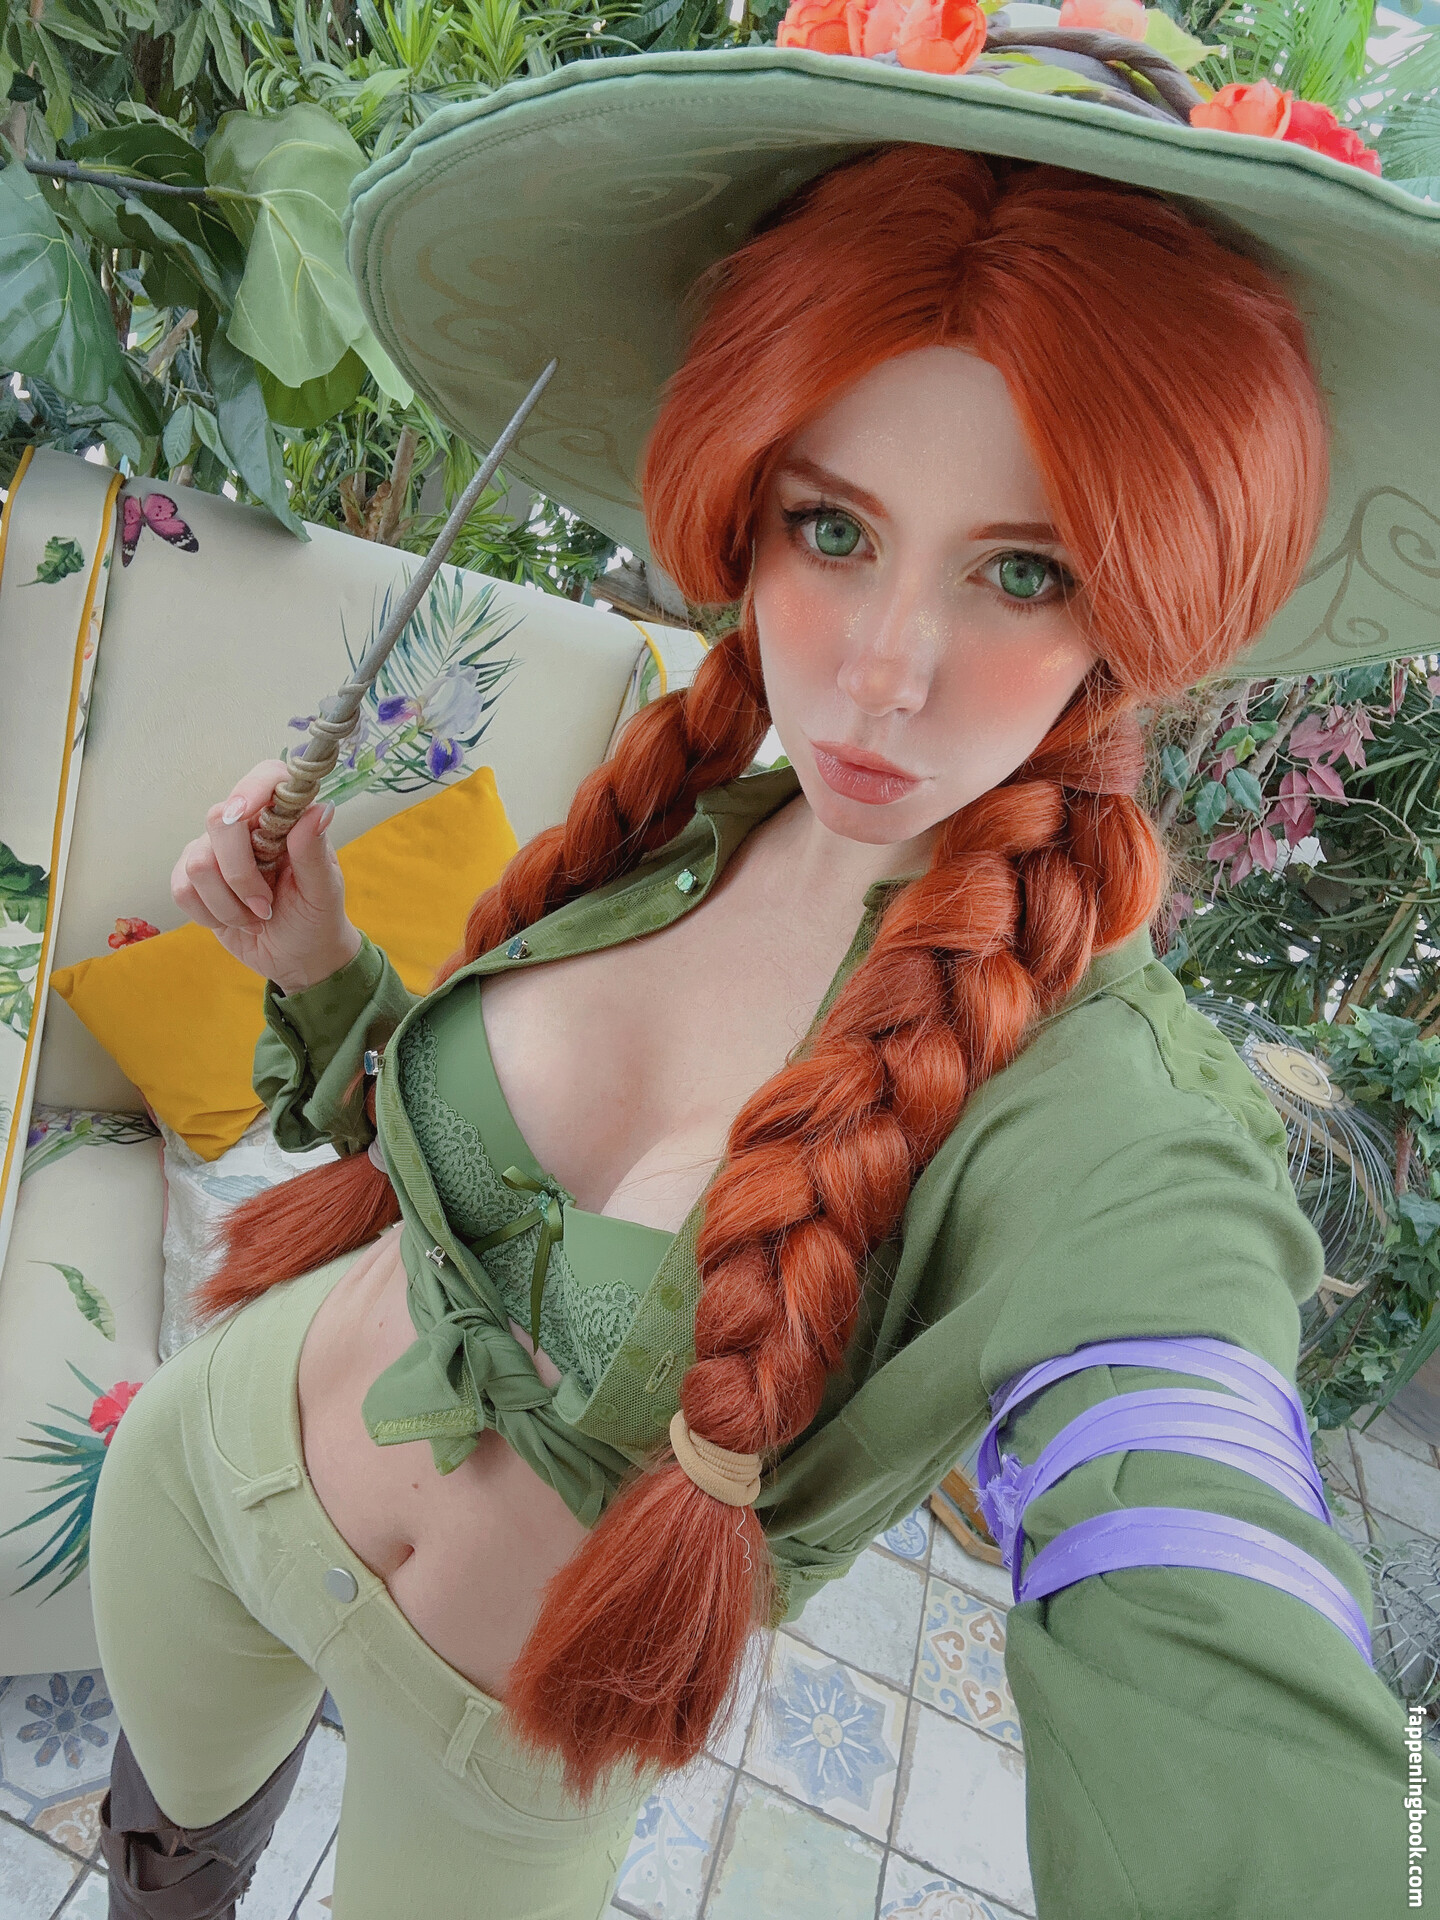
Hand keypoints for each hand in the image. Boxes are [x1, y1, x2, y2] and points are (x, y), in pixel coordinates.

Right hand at [171, 760, 362, 993]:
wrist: (298, 957)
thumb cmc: (317, 918)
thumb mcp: (323, 891)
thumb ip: (314, 852)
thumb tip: (319, 809)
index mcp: (285, 819)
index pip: (265, 778)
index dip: (250, 788)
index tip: (244, 812)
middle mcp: (247, 826)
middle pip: (218, 820)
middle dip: (239, 874)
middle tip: (265, 906)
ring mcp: (215, 850)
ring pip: (198, 864)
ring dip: (228, 904)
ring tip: (256, 917)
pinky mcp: (194, 878)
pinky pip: (182, 889)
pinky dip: (210, 914)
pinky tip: (235, 921)